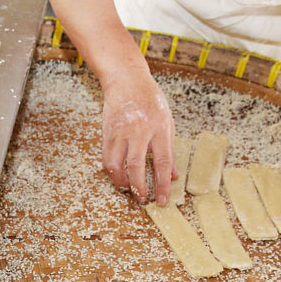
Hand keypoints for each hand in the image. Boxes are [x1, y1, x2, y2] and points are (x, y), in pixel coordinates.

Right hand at [101, 67, 176, 204]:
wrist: (127, 81)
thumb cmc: (150, 100)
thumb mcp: (167, 121)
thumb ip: (169, 149)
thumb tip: (173, 176)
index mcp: (159, 128)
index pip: (162, 162)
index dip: (162, 184)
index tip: (163, 200)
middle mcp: (139, 130)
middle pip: (137, 167)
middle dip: (140, 188)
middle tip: (144, 200)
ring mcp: (120, 132)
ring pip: (117, 166)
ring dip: (123, 183)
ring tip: (130, 190)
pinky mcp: (107, 134)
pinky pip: (107, 160)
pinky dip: (113, 173)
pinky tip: (119, 177)